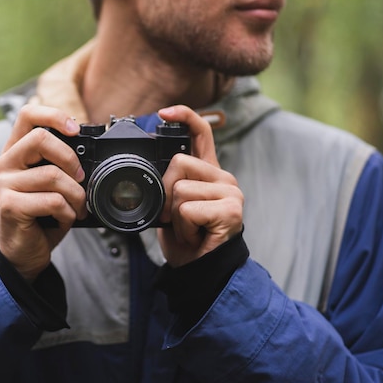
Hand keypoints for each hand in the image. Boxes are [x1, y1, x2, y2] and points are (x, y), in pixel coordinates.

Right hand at [0, 105, 86, 280]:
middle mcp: (3, 164)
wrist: (22, 254)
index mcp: (14, 153)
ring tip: (77, 208)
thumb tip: (88, 155)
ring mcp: (3, 184)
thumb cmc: (40, 218)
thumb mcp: (49, 186)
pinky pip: (52, 200)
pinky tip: (64, 220)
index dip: (53, 115)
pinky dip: (67, 212)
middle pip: (41, 139)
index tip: (75, 128)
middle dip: (71, 159)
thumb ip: (58, 165)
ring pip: (52, 175)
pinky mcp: (9, 206)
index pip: (27, 115)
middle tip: (81, 179)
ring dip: (75, 195)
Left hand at [157, 105, 243, 267]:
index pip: (202, 133)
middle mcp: (223, 178)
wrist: (201, 270)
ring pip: (180, 189)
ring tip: (188, 229)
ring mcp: (230, 193)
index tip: (164, 113)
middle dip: (165, 193)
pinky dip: (183, 228)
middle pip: (178, 163)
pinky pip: (187, 210)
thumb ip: (170, 184)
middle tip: (177, 218)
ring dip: (174, 216)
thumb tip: (151, 171)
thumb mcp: (173, 206)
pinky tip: (195, 236)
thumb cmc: (188, 239)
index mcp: (209, 172)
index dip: (184, 117)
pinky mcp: (230, 211)